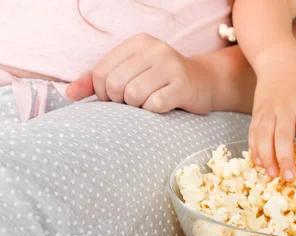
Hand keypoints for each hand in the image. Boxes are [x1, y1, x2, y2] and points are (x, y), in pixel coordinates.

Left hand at [66, 33, 212, 113]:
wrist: (204, 83)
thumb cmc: (161, 80)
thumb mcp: (131, 72)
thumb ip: (98, 81)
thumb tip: (69, 94)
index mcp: (138, 42)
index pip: (101, 71)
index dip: (102, 91)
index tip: (115, 98)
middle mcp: (156, 49)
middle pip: (116, 84)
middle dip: (119, 101)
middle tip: (132, 103)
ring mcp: (171, 66)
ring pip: (134, 95)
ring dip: (137, 107)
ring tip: (147, 103)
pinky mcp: (184, 86)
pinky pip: (154, 105)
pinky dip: (153, 111)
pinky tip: (162, 106)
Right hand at [248, 57, 295, 181]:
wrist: (278, 60)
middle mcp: (285, 107)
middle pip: (282, 136)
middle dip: (285, 159)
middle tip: (290, 178)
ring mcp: (268, 110)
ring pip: (264, 136)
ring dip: (267, 157)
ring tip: (273, 175)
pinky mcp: (256, 113)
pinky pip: (253, 133)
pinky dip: (254, 149)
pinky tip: (259, 163)